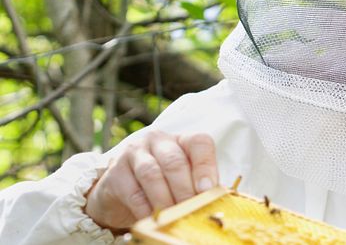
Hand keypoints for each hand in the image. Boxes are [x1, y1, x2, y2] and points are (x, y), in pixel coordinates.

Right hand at [83, 131, 218, 230]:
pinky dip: (145, 209)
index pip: (199, 143)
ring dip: (165, 199)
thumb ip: (197, 185)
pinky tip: (153, 219)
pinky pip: (133, 192)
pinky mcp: (115, 172)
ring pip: (152, 174)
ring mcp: (134, 153)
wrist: (119, 192)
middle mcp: (157, 140)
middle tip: (191, 210)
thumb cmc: (161, 185)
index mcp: (181, 140)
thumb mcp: (182, 180)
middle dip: (185, 189)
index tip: (208, 190)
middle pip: (175, 161)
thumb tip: (215, 201)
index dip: (206, 166)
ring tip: (173, 217)